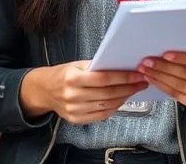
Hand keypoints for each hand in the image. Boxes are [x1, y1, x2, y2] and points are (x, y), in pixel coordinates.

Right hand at [18, 60, 147, 124]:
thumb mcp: (76, 65)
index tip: (137, 75)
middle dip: (128, 88)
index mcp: (72, 78)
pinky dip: (114, 108)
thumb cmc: (62, 74)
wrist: (44, 91)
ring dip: (124, 98)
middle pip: (107, 94)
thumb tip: (119, 65)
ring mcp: (74, 110)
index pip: (103, 79)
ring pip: (106, 106)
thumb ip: (96, 66)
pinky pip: (101, 115)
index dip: (123, 77)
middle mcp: (72, 95)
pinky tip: (121, 100)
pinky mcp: (76, 119)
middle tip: (141, 83)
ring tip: (134, 90)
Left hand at [139, 52, 185, 112]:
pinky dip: (164, 87)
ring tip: (146, 70)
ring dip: (159, 78)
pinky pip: (178, 96)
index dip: (181, 58)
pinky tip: (155, 81)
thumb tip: (172, 48)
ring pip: (179, 86)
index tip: (165, 54)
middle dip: (163, 68)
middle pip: (185, 75)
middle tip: (148, 61)